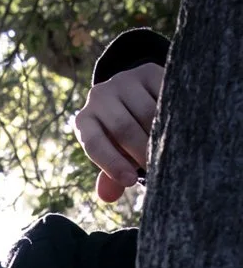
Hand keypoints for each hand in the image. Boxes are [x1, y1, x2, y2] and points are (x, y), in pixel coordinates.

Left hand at [72, 63, 163, 202]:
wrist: (131, 96)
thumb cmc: (120, 137)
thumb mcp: (114, 154)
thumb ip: (111, 175)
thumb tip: (108, 196)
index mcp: (85, 122)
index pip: (94, 144)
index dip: (112, 165)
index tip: (130, 181)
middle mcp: (99, 97)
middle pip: (122, 128)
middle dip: (142, 151)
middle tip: (159, 166)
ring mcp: (123, 81)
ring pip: (147, 111)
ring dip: (162, 133)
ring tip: (173, 148)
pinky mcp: (146, 71)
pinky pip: (163, 93)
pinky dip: (174, 112)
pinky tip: (182, 126)